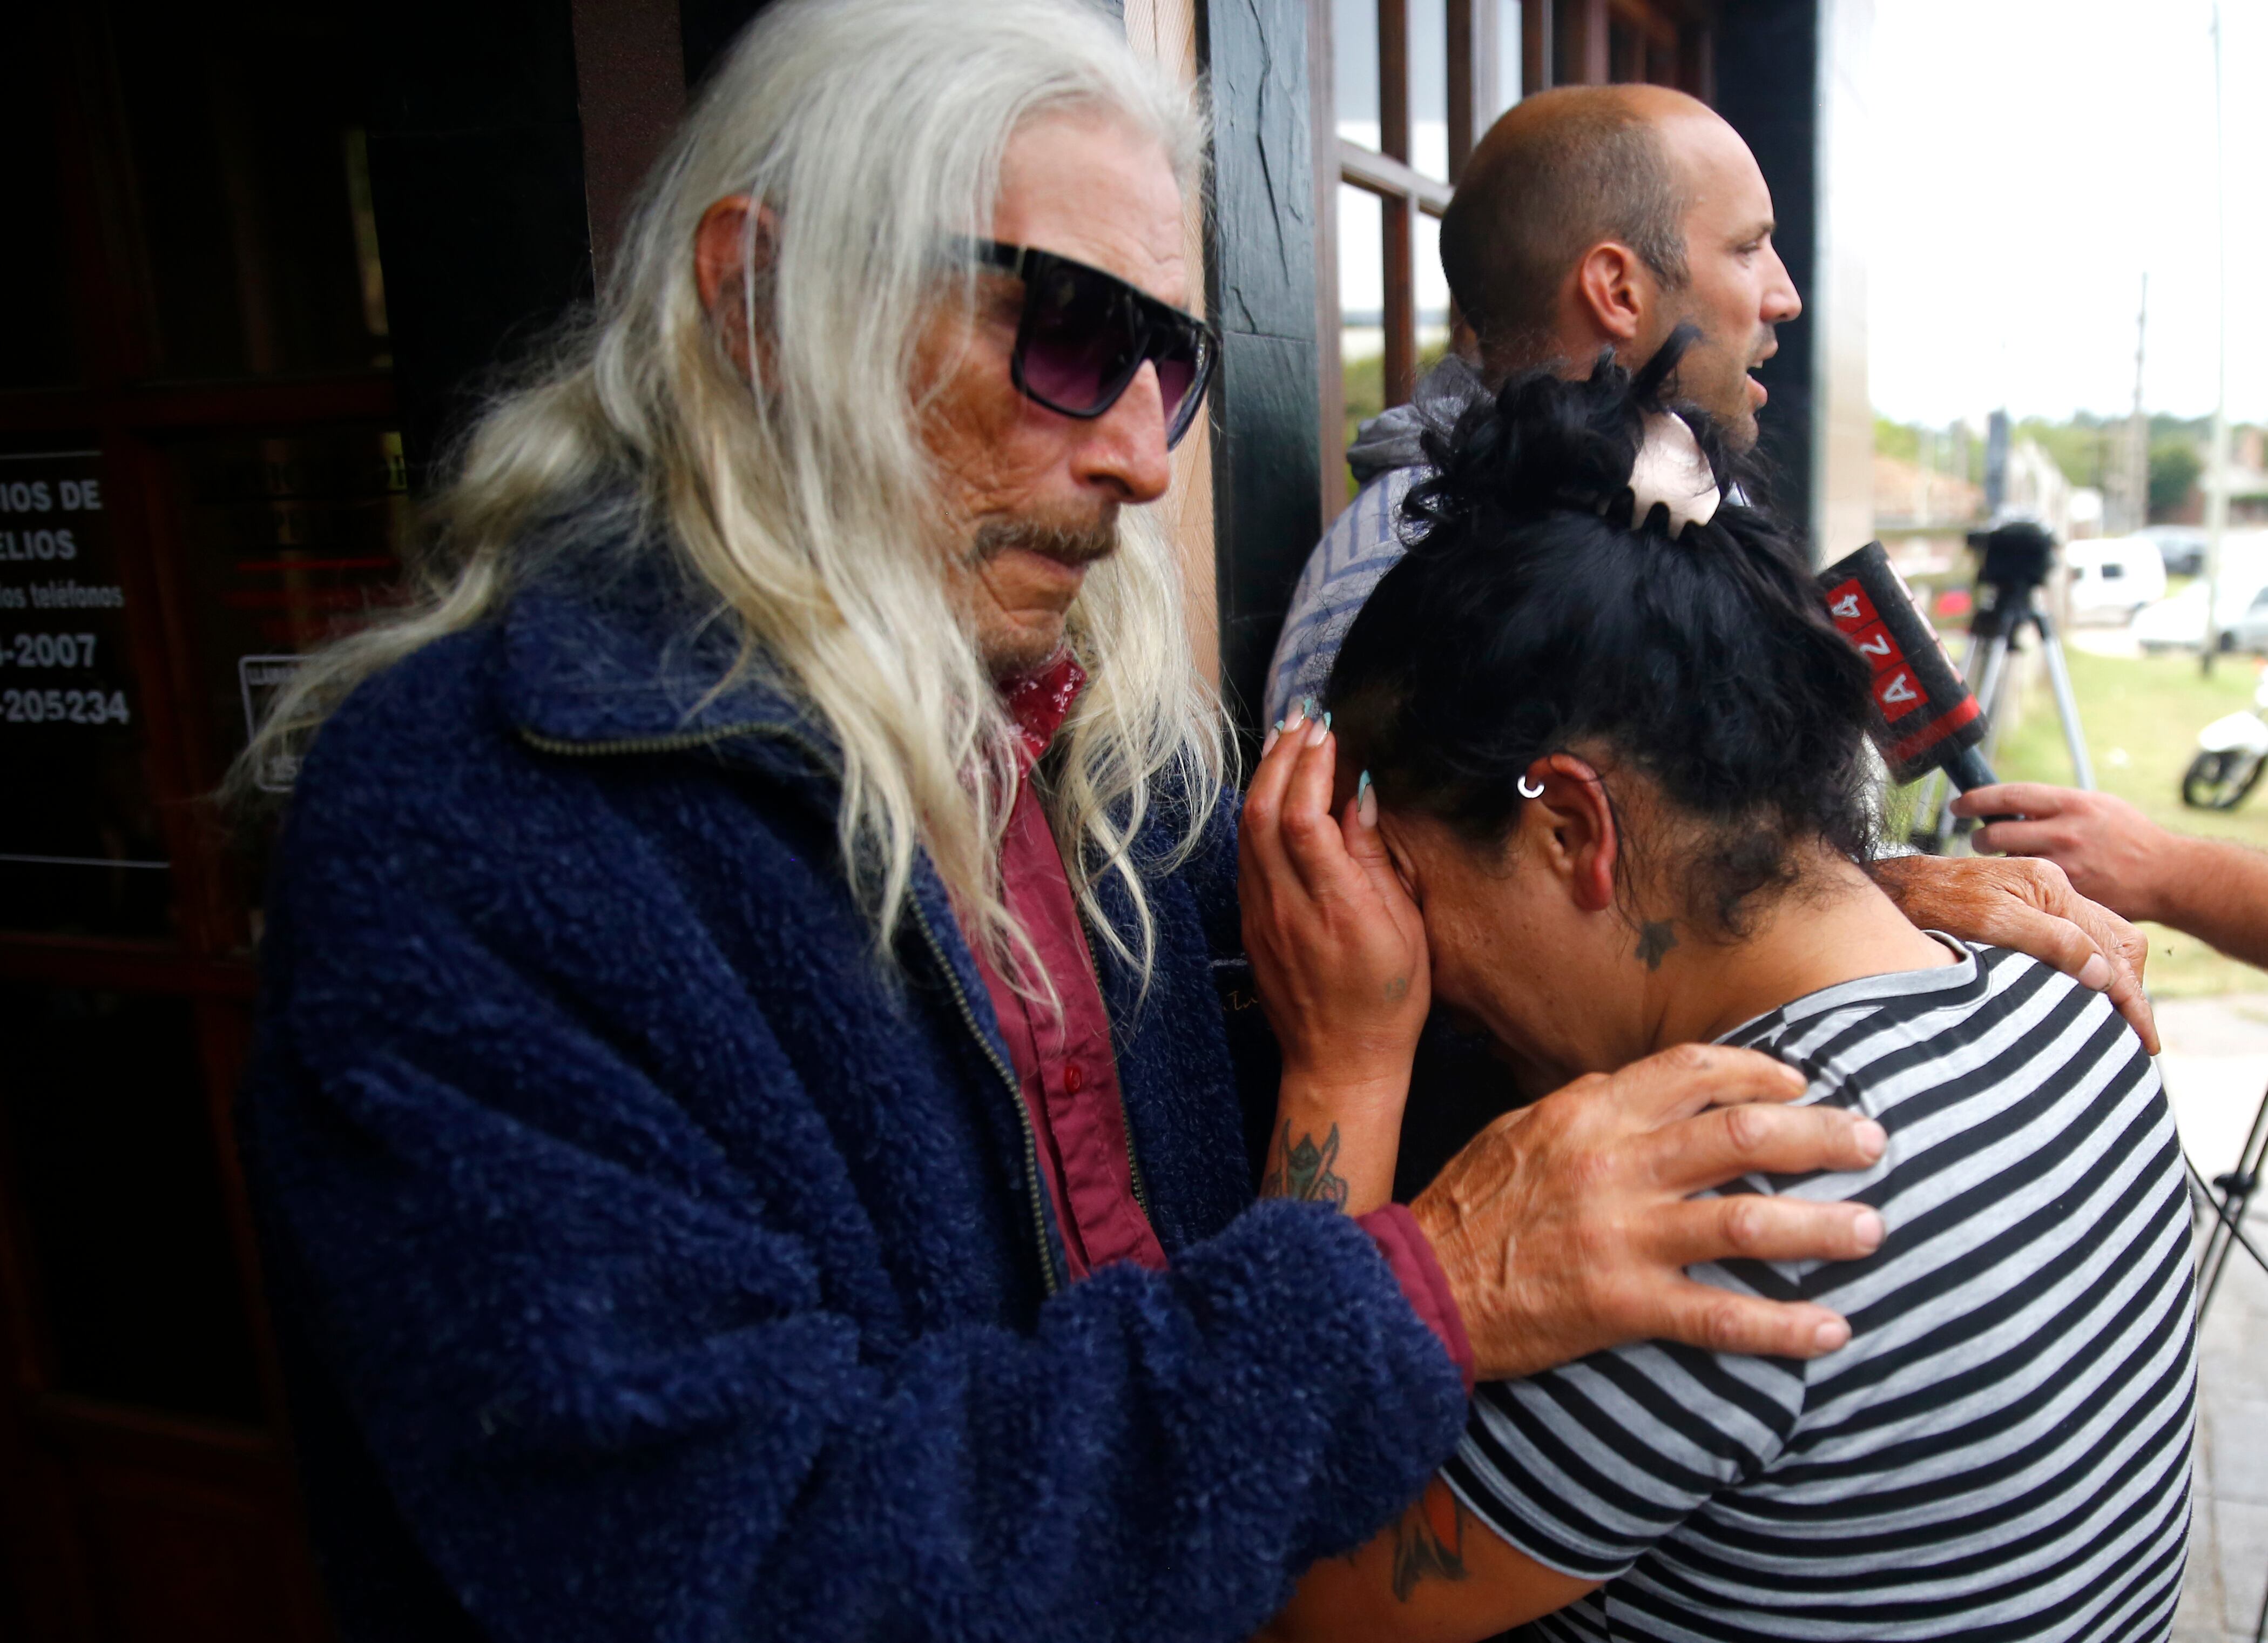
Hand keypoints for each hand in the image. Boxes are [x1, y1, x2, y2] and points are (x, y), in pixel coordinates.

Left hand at [1239, 702, 1429, 1103]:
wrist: (1338, 1062)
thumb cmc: (1387, 1001)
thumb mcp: (1405, 930)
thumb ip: (1376, 862)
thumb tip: (1358, 798)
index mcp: (1334, 907)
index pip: (1305, 818)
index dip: (1311, 767)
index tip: (1328, 733)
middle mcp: (1286, 905)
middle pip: (1264, 813)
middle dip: (1281, 757)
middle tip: (1302, 719)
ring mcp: (1260, 914)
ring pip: (1246, 829)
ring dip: (1264, 777)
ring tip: (1286, 740)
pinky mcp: (1250, 922)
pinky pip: (1246, 853)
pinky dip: (1257, 812)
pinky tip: (1274, 791)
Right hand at [1409, 1044, 1887, 1380]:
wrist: (1418, 1287)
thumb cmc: (1470, 1205)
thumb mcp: (1523, 1130)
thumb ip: (1593, 1110)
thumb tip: (1658, 1096)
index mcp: (1588, 1112)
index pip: (1692, 1072)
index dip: (1759, 1074)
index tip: (1800, 1087)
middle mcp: (1614, 1165)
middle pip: (1743, 1135)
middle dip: (1821, 1136)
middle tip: (1873, 1141)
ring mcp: (1621, 1236)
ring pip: (1747, 1220)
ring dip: (1822, 1225)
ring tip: (1873, 1228)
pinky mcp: (1621, 1305)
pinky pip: (1720, 1315)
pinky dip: (1783, 1325)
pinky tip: (1831, 1330)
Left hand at [1867, 852, 2155, 1052]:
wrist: (1893, 888)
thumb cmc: (1933, 902)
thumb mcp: (1991, 921)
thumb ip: (2050, 941)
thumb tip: (2104, 976)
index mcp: (2052, 887)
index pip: (2113, 948)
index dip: (2132, 997)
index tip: (2146, 1039)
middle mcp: (2053, 889)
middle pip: (2118, 942)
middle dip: (2132, 988)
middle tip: (2137, 1036)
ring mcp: (2040, 899)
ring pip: (2100, 942)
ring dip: (2113, 981)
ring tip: (2118, 1023)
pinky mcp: (2025, 911)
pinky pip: (2074, 941)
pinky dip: (2087, 970)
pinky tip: (2083, 996)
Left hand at [1951, 783, 2172, 922]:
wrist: (2166, 875)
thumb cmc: (2130, 836)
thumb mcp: (2096, 805)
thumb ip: (2055, 805)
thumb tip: (2012, 806)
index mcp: (2071, 804)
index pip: (2008, 796)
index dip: (1975, 799)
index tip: (1959, 804)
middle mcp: (2064, 833)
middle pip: (1995, 834)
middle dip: (1978, 838)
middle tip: (1978, 839)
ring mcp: (2064, 866)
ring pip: (2008, 863)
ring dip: (2000, 862)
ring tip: (2010, 860)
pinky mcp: (2067, 894)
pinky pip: (2030, 887)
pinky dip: (2025, 884)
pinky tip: (2031, 884)